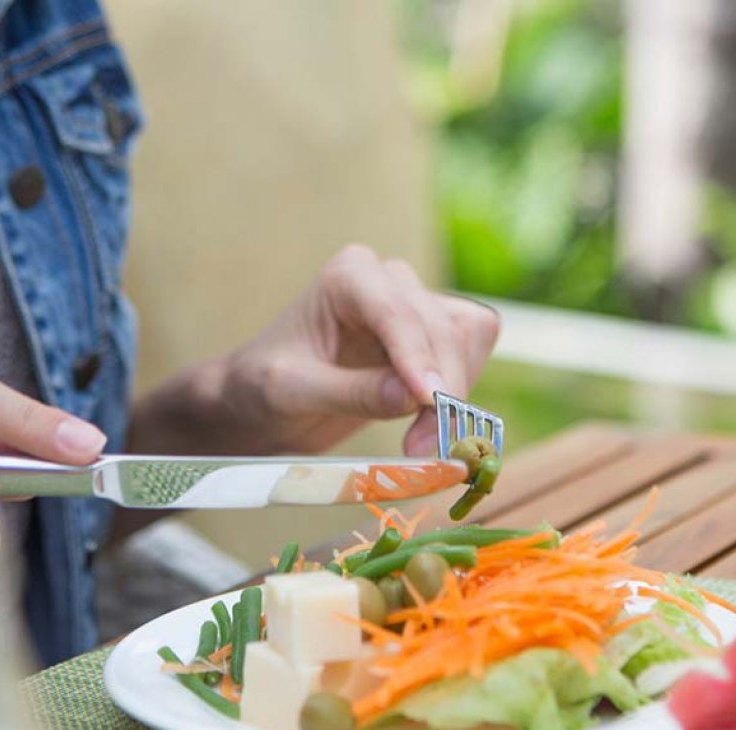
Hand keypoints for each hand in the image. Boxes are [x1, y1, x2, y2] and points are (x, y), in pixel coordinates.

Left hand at [216, 245, 498, 455]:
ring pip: (467, 338)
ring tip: (421, 442)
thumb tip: (413, 397)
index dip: (418, 357)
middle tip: (422, 447)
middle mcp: (387, 279)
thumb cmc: (264, 386)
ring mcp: (414, 304)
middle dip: (441, 390)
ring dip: (456, 394)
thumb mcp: (293, 392)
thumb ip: (351, 392)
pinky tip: (430, 424)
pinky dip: (461, 392)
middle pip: (442, 327)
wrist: (263, 401)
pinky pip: (471, 352)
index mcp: (347, 277)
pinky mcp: (432, 334)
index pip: (397, 312)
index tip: (430, 402)